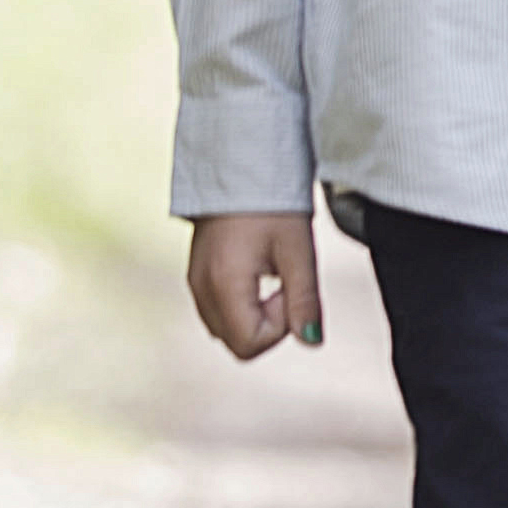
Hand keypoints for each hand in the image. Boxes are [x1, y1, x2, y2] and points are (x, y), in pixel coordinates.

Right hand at [186, 207, 320, 358]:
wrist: (240, 164)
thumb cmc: (271, 201)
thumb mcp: (297, 250)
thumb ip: (304, 300)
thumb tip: (311, 340)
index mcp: (224, 284)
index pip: (250, 344)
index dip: (281, 326)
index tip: (289, 289)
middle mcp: (202, 288)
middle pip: (237, 342)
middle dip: (268, 325)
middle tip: (283, 284)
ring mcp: (195, 282)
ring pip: (226, 329)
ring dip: (254, 315)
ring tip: (271, 273)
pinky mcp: (196, 274)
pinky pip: (218, 310)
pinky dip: (240, 305)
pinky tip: (257, 272)